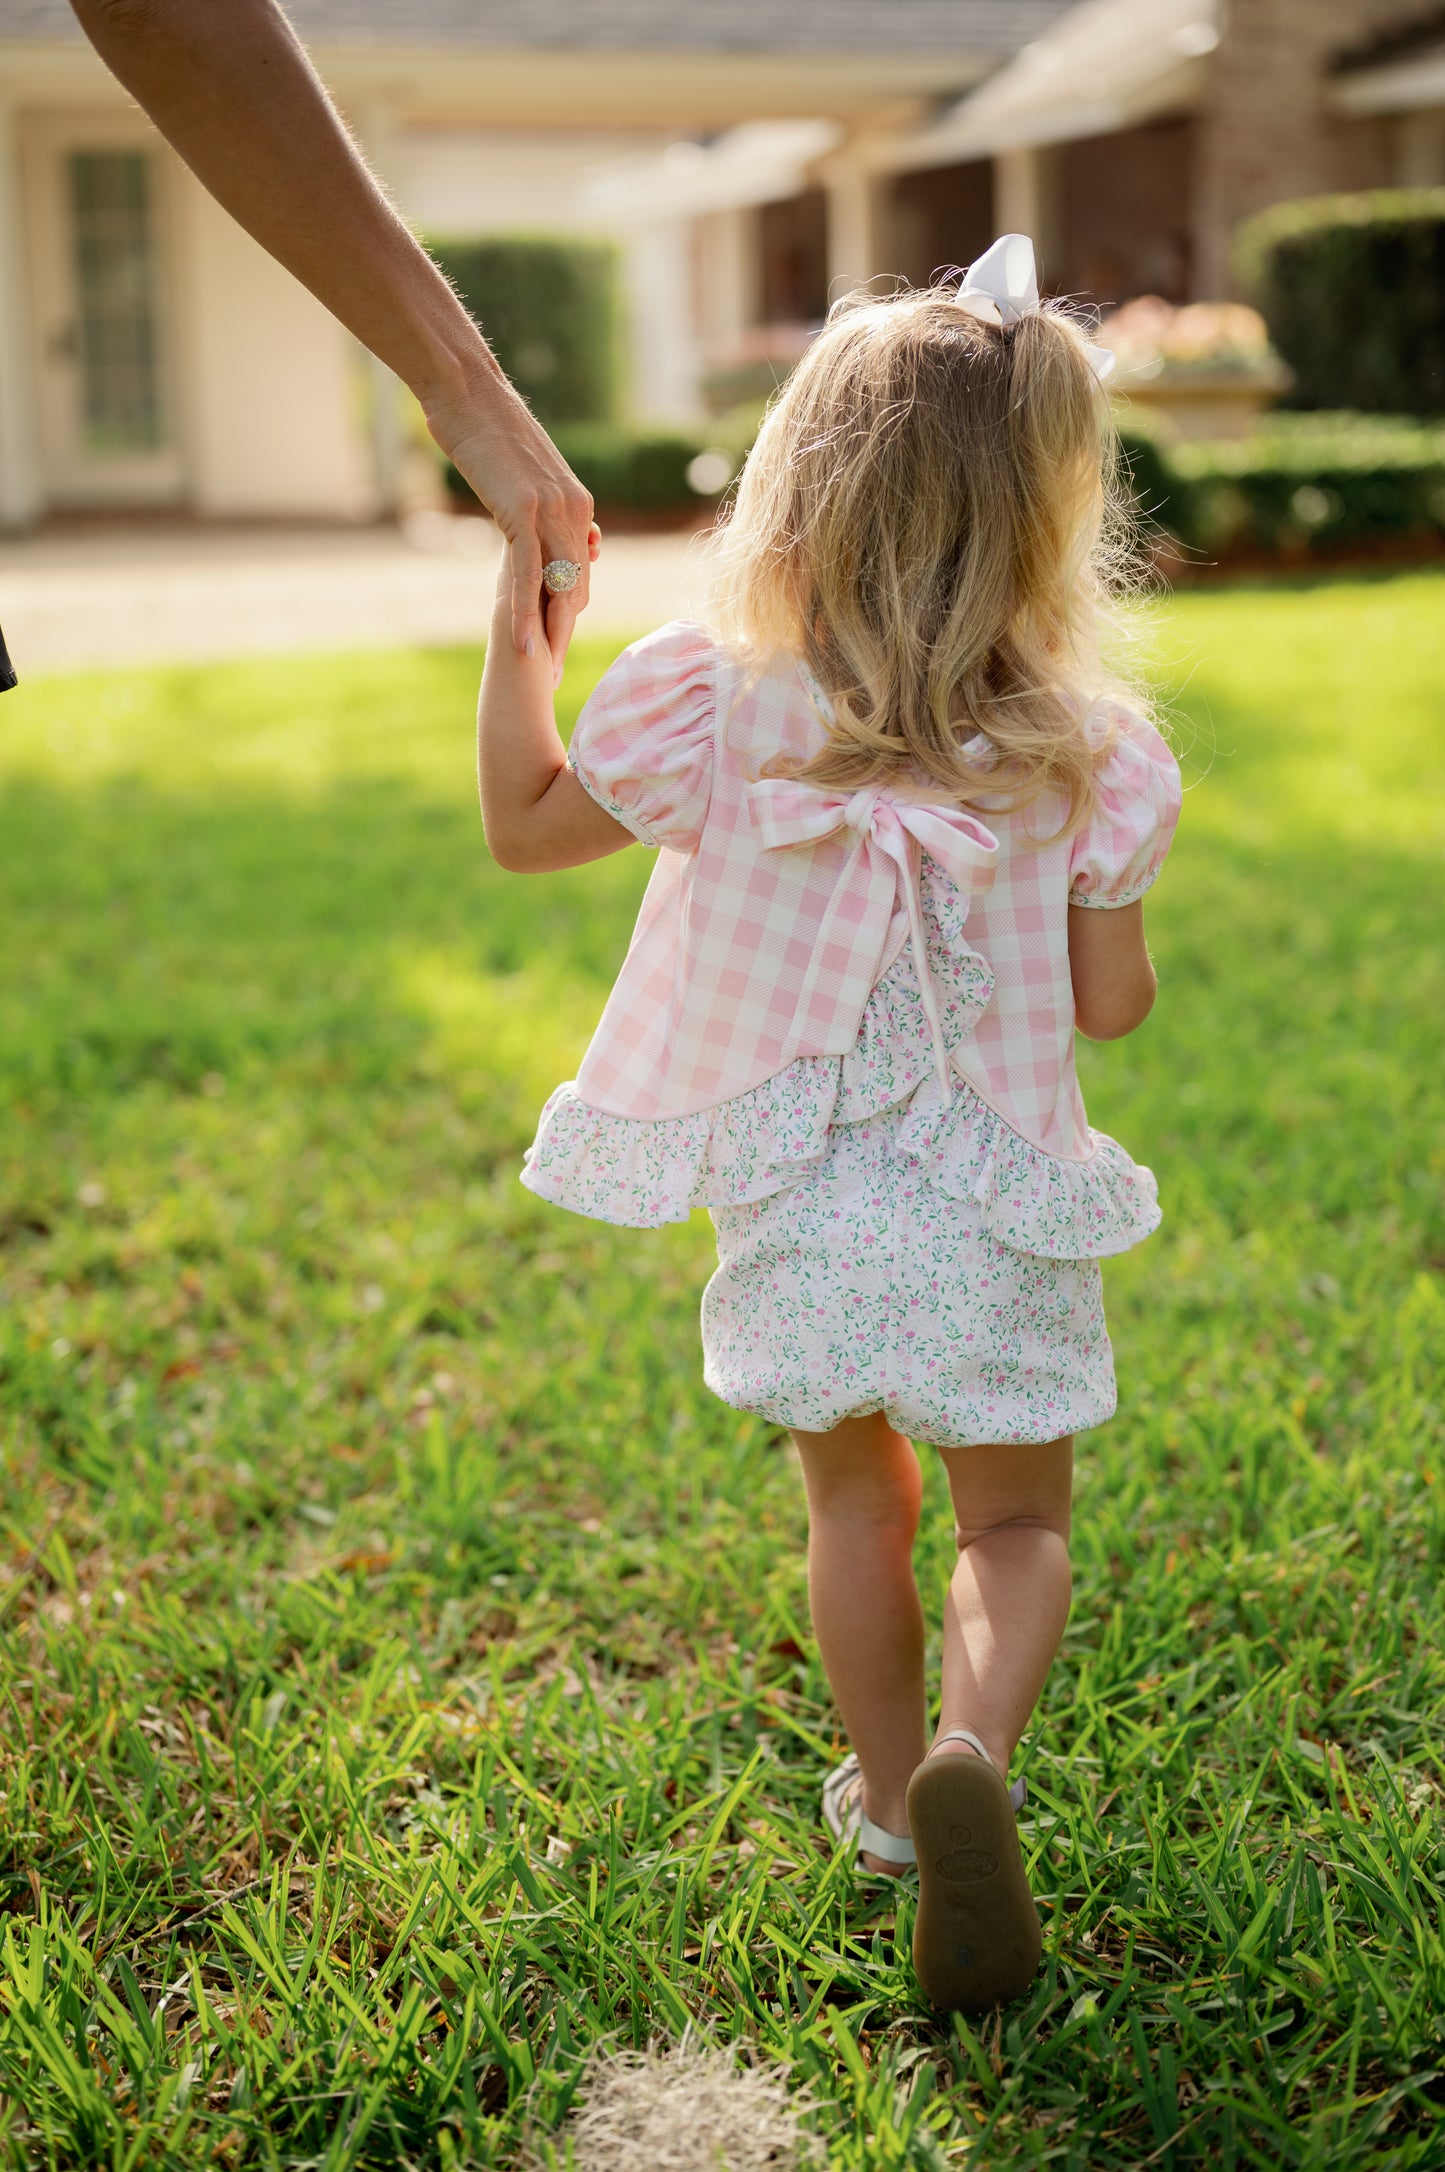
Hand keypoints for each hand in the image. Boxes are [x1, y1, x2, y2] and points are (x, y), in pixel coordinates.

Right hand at [424, 369, 598, 682]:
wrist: (470, 390)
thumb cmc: (486, 428)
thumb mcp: (523, 474)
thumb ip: (536, 509)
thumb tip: (533, 531)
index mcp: (577, 506)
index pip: (578, 575)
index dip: (568, 615)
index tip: (558, 648)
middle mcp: (574, 512)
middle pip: (575, 590)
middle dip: (564, 637)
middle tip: (553, 677)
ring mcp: (551, 512)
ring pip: (557, 589)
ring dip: (550, 636)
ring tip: (541, 673)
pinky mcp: (523, 512)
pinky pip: (527, 574)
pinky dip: (524, 612)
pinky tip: (519, 644)